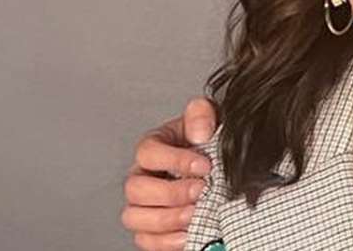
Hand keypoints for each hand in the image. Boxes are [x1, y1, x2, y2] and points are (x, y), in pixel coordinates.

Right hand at [121, 98, 216, 250]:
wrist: (218, 167)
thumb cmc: (208, 143)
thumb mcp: (208, 120)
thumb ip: (202, 115)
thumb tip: (200, 132)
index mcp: (153, 148)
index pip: (148, 153)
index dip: (175, 160)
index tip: (204, 166)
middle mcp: (142, 176)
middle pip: (136, 189)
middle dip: (171, 193)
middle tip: (200, 191)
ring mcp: (143, 204)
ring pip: (134, 217)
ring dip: (167, 219)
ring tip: (195, 214)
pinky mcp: (152, 228)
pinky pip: (145, 240)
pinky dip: (166, 241)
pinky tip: (188, 234)